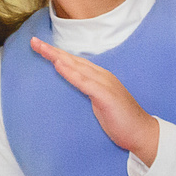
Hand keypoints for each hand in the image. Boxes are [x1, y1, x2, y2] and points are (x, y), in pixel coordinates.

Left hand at [29, 38, 161, 164]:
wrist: (142, 133)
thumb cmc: (121, 120)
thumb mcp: (99, 104)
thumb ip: (87, 92)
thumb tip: (72, 88)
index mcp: (100, 77)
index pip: (75, 62)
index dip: (57, 54)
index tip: (40, 46)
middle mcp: (102, 76)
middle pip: (73, 60)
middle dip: (52, 51)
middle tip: (33, 42)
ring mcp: (105, 84)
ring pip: (77, 67)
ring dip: (58, 57)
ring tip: (41, 48)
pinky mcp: (106, 95)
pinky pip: (85, 82)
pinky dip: (71, 73)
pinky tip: (59, 65)